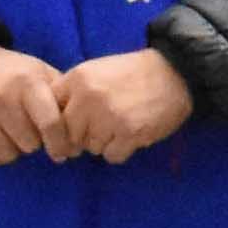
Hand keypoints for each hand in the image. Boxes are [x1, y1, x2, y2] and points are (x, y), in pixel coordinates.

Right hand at [0, 42, 67, 167]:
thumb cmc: (13, 73)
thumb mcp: (40, 73)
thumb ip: (61, 96)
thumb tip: (81, 128)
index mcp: (27, 83)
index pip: (50, 123)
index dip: (60, 143)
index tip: (64, 152)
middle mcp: (1, 97)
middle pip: (30, 144)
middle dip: (35, 142)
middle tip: (30, 131)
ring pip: (7, 155)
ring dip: (14, 150)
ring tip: (13, 134)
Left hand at [49, 48, 195, 164]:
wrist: (176, 72)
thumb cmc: (133, 73)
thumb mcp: (96, 71)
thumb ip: (72, 92)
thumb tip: (53, 127)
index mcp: (77, 79)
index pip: (51, 114)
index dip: (61, 123)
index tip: (73, 124)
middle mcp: (88, 98)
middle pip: (69, 135)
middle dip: (83, 136)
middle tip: (102, 126)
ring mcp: (108, 117)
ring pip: (90, 148)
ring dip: (104, 143)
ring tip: (121, 125)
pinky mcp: (129, 133)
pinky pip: (112, 156)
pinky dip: (121, 150)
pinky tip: (132, 134)